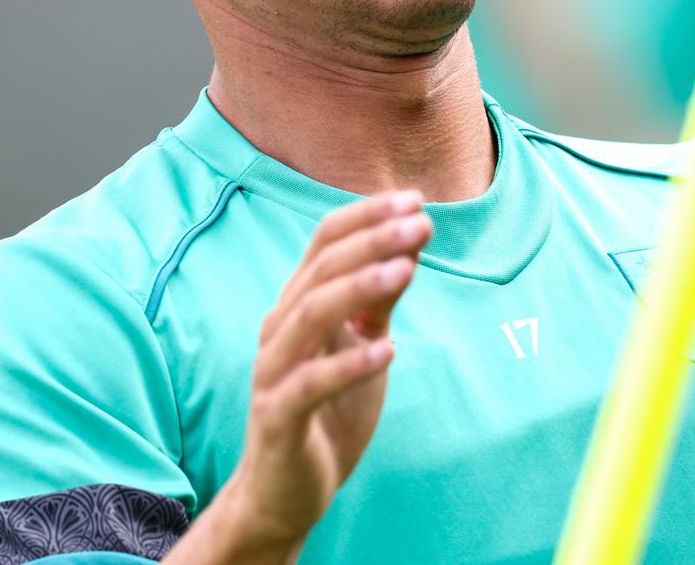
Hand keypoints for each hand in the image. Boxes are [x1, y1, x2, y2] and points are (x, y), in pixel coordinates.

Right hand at [214, 191, 431, 555]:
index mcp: (296, 305)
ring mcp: (273, 373)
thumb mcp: (363, 346)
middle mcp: (278, 330)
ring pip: (310, 316)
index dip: (367, 217)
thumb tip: (412, 242)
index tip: (415, 199)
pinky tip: (388, 350)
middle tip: (421, 222)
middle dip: (373, 241)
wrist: (284, 494)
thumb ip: (378, 301)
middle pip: (321, 270)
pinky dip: (348, 365)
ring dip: (359, 288)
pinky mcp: (278, 418)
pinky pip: (310, 385)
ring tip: (405, 270)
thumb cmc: (327, 413)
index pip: (324, 242)